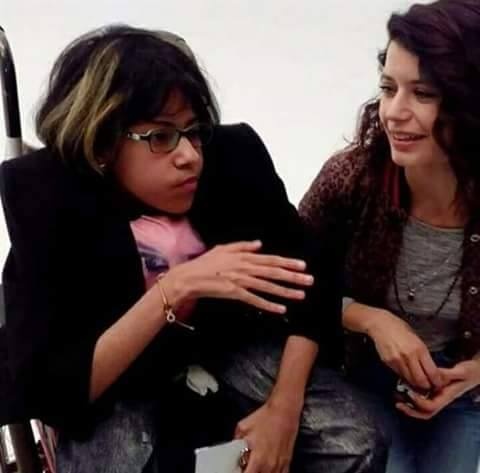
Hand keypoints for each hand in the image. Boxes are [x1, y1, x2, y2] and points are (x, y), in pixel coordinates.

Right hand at [161, 240, 313, 315]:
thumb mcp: (223, 248)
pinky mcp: (234, 293)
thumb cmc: (205, 263)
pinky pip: (255, 300)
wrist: (189, 277)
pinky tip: (281, 309)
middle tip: (310, 280)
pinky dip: (268, 305)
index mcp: (244, 257)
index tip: (303, 265)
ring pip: (268, 286)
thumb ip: (242, 245)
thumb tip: (259, 244)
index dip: (288, 262)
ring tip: (301, 295)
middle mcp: (245, 268)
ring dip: (285, 291)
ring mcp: (240, 281)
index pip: (270, 260)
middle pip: (273, 272)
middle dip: (293, 276)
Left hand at [234, 397, 300, 472]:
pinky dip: (271, 472)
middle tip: (245, 464)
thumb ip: (236, 441)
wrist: (284, 411)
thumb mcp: (243, 426)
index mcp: (258, 458)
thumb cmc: (267, 417)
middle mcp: (270, 465)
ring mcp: (279, 465)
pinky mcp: (286, 462)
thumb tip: (232, 449)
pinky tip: (266, 467)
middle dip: (249, 471)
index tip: (238, 468)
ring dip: (260, 472)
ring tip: (255, 464)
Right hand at [367, 311, 443, 389]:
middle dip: (427, 386)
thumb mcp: (417, 338)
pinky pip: (400, 375)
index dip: (438, 382)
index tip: (439, 382)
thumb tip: (430, 369)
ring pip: (410, 380)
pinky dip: (405, 377)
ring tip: (418, 379)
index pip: (433, 373)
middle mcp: (409, 356)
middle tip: (429, 385)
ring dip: (415, 383)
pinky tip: (407, 372)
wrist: (380, 324)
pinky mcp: (388, 362)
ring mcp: (397, 360)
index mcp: (419, 349)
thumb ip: (423, 354)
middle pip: (422, 381)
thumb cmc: (398, 327)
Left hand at [396, 359, 479, 418]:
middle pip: (424, 412)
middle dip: (410, 410)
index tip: (409, 392)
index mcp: (446, 396)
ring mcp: (438, 396)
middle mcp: (441, 398)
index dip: (418, 402)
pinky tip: (404, 389)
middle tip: (397, 403)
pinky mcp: (435, 391)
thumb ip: (447, 374)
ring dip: (409, 405)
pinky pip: (422, 398)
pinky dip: (412, 397)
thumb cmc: (471, 371)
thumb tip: (435, 376)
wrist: (477, 371)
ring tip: (397, 397)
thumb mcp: (461, 371)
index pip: (430, 406)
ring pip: (422, 408)